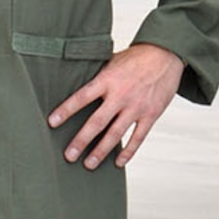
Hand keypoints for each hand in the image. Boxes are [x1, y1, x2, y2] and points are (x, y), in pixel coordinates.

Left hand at [49, 43, 183, 167]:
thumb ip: (97, 76)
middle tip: (69, 155)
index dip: (66, 110)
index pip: (82, 97)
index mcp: (107, 79)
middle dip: (81, 141)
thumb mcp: (112, 60)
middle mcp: (121, 94)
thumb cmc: (136, 57)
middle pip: (97, 122)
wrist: (166, 54)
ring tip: (88, 164)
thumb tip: (73, 81)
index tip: (52, 123)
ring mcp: (136, 106)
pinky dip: (128, 151)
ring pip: (115, 134)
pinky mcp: (151, 114)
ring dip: (101, 151)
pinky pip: (138, 137)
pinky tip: (118, 162)